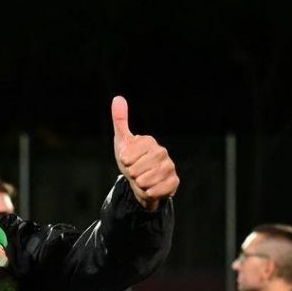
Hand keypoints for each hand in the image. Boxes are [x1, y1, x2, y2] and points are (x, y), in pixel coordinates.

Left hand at [111, 96, 178, 210]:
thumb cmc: (130, 160)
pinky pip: (158, 190)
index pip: (129, 156)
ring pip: (146, 181)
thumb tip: (117, 98)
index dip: (125, 162)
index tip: (127, 160)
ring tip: (142, 179)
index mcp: (149, 142)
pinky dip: (149, 192)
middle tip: (135, 171)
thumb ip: (120, 121)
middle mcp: (162, 152)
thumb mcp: (122, 141)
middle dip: (132, 174)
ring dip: (139, 184)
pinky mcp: (174, 182)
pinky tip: (150, 188)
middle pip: (137, 169)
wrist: (139, 182)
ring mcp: (170, 167)